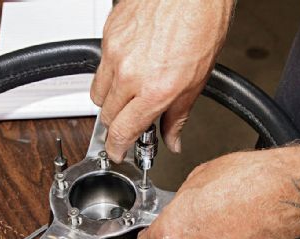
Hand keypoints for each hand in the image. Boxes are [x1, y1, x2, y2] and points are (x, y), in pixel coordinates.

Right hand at [91, 0, 233, 161]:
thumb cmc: (202, 24)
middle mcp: (130, 74)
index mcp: (154, 90)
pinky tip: (132, 63)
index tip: (118, 152)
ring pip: (98, 92)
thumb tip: (173, 139)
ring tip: (130, 91)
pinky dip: (112, 71)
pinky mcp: (108, 35)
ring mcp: (115, 53)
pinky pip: (101, 64)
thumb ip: (179, 116)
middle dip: (117, 124)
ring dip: (110, 99)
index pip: (122, 132)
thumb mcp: (198, 81)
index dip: (118, 148)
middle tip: (132, 120)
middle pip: (106, 116)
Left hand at [135, 149, 299, 238]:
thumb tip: (181, 206)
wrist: (286, 193)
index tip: (150, 236)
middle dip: (183, 236)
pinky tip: (237, 224)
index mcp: (172, 231)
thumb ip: (181, 200)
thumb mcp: (198, 177)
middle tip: (200, 214)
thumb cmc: (247, 180)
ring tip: (224, 216)